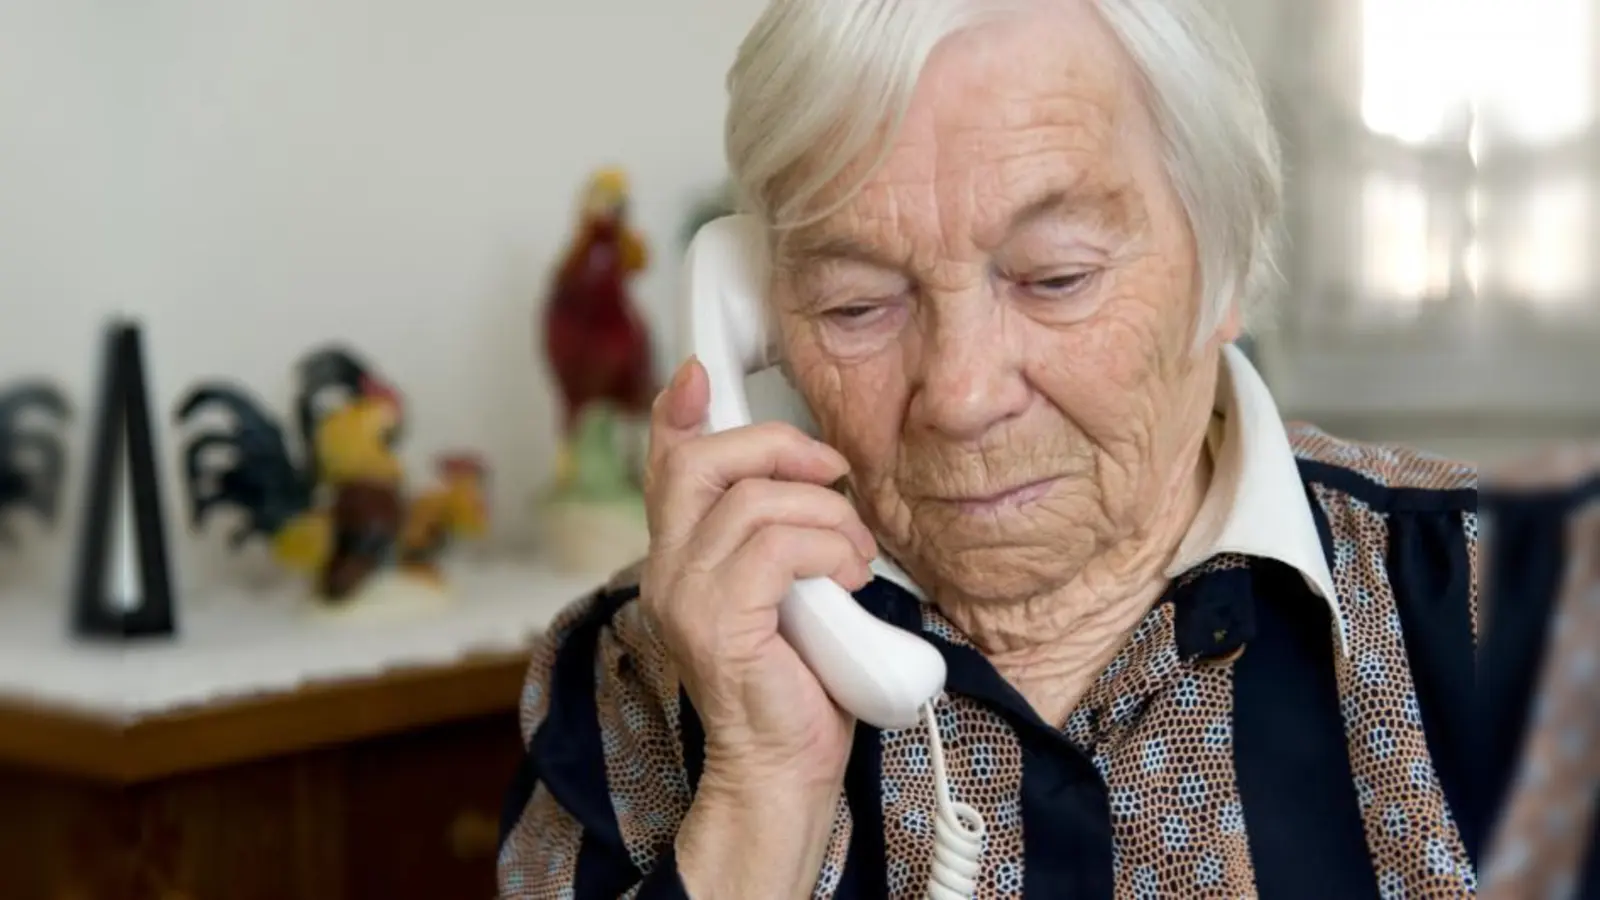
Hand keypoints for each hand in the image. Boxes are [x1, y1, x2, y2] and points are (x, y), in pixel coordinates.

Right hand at [641, 357, 875, 895]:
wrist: (784, 770)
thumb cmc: (798, 684)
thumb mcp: (792, 590)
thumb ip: (783, 537)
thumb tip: (817, 480)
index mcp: (681, 558)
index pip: (666, 465)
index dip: (678, 412)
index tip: (699, 375)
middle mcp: (668, 570)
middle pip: (704, 461)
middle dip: (777, 447)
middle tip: (832, 473)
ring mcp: (686, 596)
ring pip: (756, 501)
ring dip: (827, 516)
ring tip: (854, 556)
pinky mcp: (718, 620)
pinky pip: (779, 545)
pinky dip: (829, 548)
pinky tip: (848, 576)